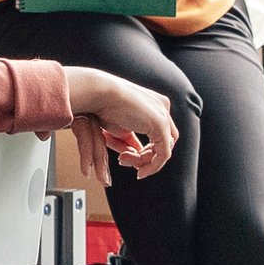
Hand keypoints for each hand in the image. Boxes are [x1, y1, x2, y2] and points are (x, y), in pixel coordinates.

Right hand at [62, 67, 178, 175]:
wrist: (98, 93)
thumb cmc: (102, 106)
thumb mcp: (119, 127)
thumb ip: (130, 140)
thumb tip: (136, 154)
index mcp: (154, 103)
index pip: (158, 133)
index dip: (145, 151)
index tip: (124, 156)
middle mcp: (162, 107)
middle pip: (164, 142)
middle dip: (145, 157)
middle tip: (124, 160)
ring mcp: (163, 115)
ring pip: (164, 149)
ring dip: (145, 162)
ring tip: (123, 160)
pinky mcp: (160, 125)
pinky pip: (163, 154)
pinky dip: (152, 166)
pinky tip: (139, 171)